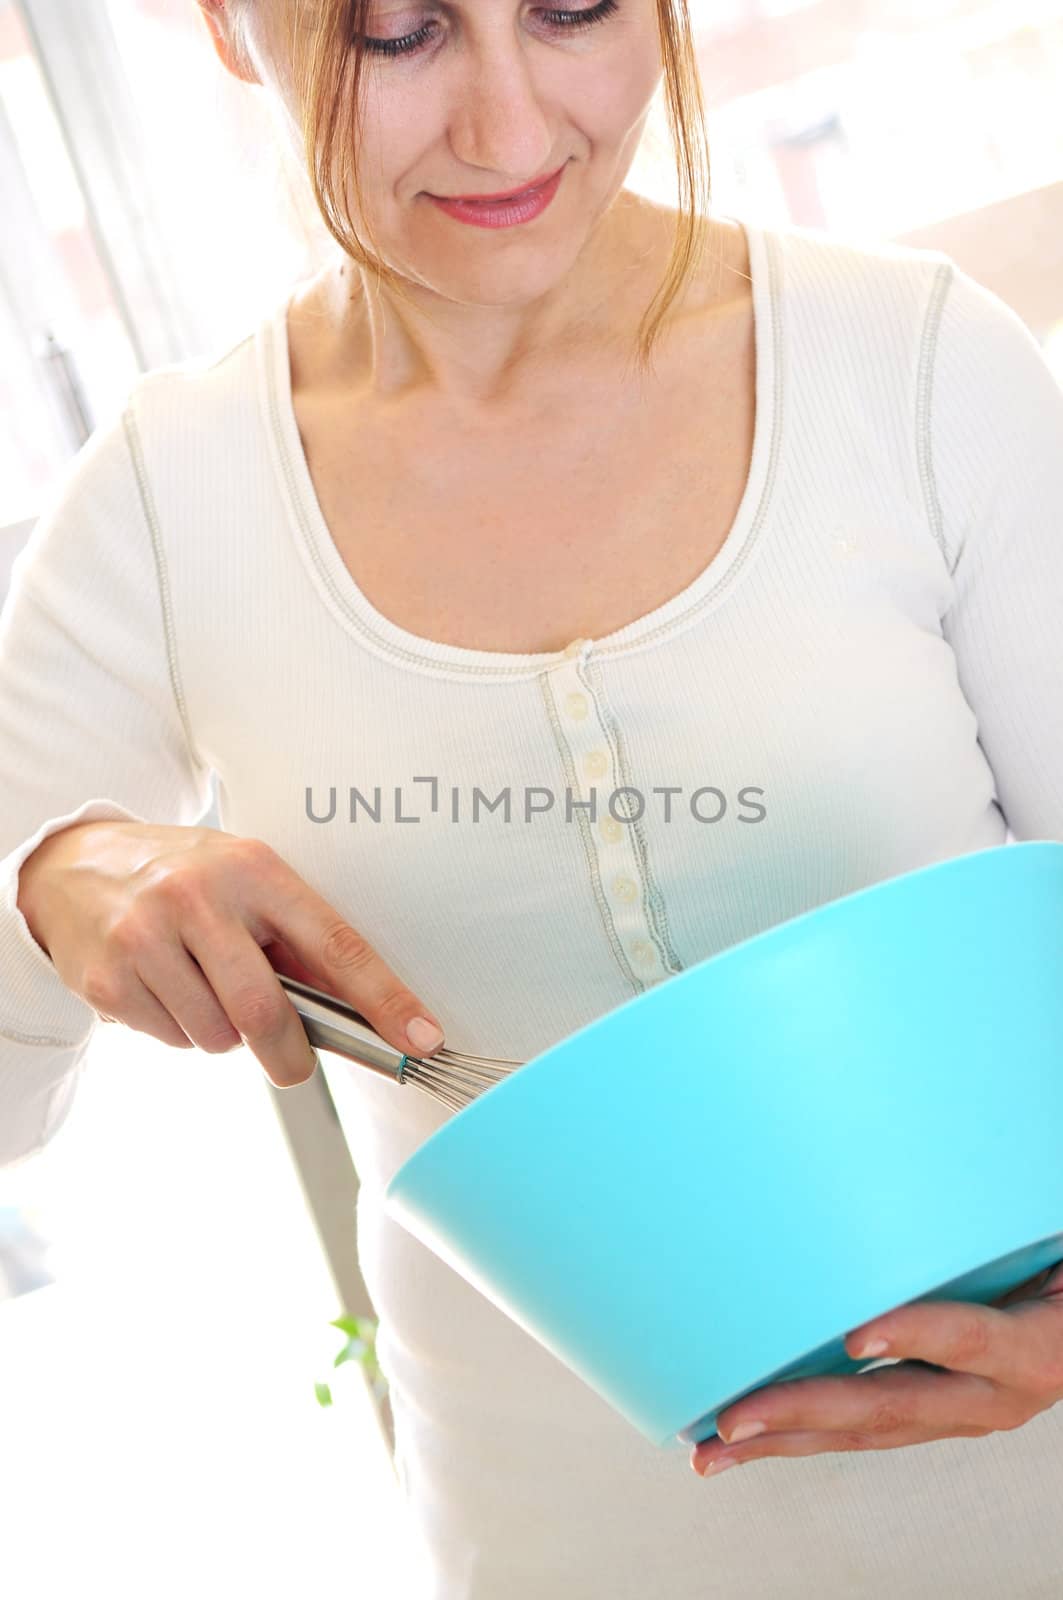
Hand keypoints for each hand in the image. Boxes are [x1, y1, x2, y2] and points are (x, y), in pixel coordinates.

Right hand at [16, 819, 445, 1088]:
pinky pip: (171, 1040)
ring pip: (216, 1036)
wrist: (73, 864)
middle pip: (264, 1011)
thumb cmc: (184, 878)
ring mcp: (145, 936)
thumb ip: (298, 942)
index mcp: (253, 869)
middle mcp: (198, 896)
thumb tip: (364, 1012)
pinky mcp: (107, 978)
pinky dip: (180, 1031)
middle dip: (288, 1054)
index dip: (383, 998)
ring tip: (203, 989)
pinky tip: (164, 988)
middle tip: (293, 1064)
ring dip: (223, 1036)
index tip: (421, 1038)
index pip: (335, 943)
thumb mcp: (247, 883)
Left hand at [692, 1257, 1062, 1477]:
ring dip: (780, 1440)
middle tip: (734, 1416)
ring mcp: (955, 1416)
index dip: (914, 1333)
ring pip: (860, 1433)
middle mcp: (991, 1397)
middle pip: (891, 1405)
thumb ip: (1002, 1227)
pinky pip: (858, 1432)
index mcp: (1030, 1347)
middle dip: (804, 1412)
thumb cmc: (1054, 1268)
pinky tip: (744, 1436)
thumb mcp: (1048, 1242)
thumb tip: (971, 1149)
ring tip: (712, 1447)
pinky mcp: (928, 1419)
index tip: (853, 1334)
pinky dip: (796, 1435)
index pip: (968, 1335)